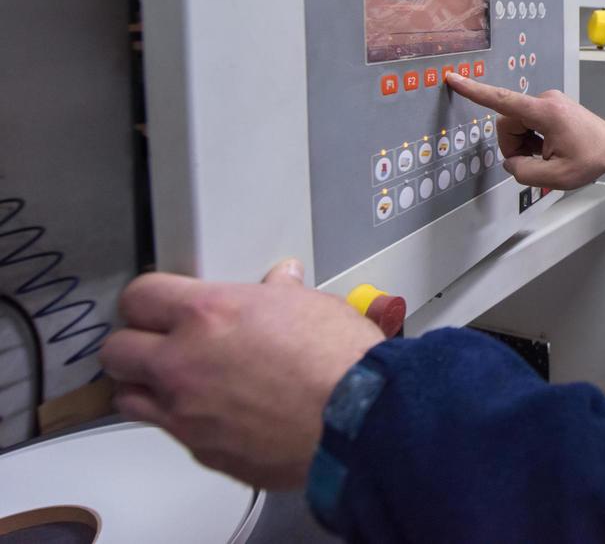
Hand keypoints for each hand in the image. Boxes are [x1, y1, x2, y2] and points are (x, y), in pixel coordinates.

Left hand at [98, 259, 383, 489]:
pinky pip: (172, 432)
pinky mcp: (202, 450)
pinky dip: (185, 421)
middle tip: (157, 342)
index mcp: (207, 314)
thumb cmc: (339, 362)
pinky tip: (217, 412)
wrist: (357, 419)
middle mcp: (183, 362)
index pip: (139, 297)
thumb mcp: (311, 306)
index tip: (157, 304)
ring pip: (129, 398)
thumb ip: (280, 295)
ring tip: (177, 381)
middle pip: (116, 350)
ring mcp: (186, 411)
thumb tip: (281, 284)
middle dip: (133, 344)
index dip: (147, 299)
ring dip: (146, 387)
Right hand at [444, 73, 604, 186]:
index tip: (453, 79)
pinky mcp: (550, 105)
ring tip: (547, 155)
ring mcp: (548, 100)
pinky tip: (549, 148)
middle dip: (514, 145)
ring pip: (516, 124)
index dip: (474, 91)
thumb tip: (511, 162)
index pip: (502, 100)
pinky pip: (527, 122)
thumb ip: (525, 172)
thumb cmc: (592, 158)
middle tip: (535, 162)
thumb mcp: (557, 177)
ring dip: (524, 143)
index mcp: (545, 113)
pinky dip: (531, 138)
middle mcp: (545, 100)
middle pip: (508, 122)